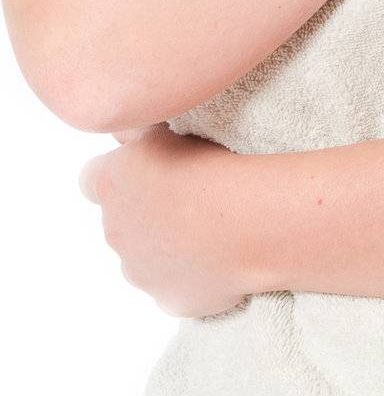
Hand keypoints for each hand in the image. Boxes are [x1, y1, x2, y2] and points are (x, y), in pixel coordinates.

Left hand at [78, 122, 254, 318]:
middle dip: (145, 211)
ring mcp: (139, 272)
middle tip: (187, 196)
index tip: (147, 169)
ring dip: (164, 247)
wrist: (244, 220)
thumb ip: (133, 132)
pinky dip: (190, 277)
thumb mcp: (163, 129)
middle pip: (120, 220)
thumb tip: (120, 133)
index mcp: (110, 184)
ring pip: (144, 258)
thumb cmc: (209, 167)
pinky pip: (174, 287)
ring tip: (207, 228)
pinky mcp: (168, 300)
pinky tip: (218, 259)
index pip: (91, 179)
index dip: (119, 173)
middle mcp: (114, 232)